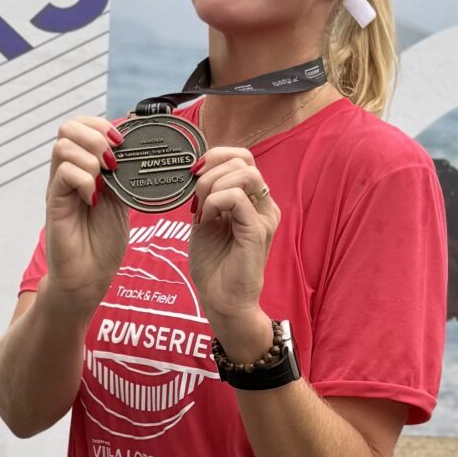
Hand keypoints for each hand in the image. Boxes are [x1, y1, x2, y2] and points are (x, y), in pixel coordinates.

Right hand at [43, 115, 128, 312]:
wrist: (89, 276)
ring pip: (63, 146)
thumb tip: (136, 150)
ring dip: (91, 158)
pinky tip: (94, 198)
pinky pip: (64, 174)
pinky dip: (84, 180)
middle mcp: (69, 172)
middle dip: (95, 135)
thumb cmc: (103, 242)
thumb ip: (123, 176)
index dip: (102, 124)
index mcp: (84, 167)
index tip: (122, 142)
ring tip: (104, 181)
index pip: (82, 125)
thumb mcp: (121, 200)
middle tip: (113, 160)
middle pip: (68, 127)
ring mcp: (59, 187)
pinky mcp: (55, 203)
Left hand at [188, 144, 279, 333]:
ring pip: (244, 173)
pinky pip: (237, 198)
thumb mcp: (205, 221)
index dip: (215, 156)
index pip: (241, 157)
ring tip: (202, 209)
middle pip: (243, 160)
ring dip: (213, 185)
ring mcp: (264, 217)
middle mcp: (263, 204)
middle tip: (195, 196)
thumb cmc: (214, 264)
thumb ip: (206, 196)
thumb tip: (196, 171)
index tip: (193, 175)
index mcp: (252, 200)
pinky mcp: (258, 231)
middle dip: (210, 170)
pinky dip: (215, 202)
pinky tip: (206, 219)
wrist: (221, 300)